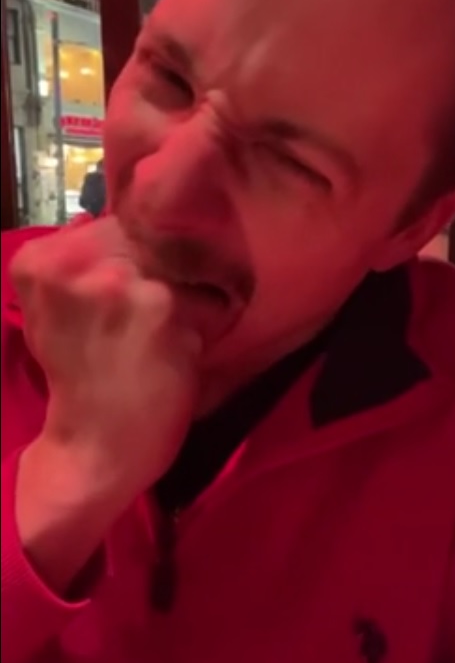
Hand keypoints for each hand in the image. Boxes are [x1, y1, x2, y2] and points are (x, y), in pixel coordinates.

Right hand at [11, 217, 201, 499]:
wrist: (96, 444)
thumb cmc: (79, 377)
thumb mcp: (56, 312)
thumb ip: (81, 261)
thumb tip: (112, 218)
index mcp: (41, 260)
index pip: (113, 219)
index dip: (140, 245)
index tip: (147, 276)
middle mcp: (76, 262)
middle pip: (147, 233)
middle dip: (163, 265)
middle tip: (160, 307)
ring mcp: (120, 282)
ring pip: (178, 262)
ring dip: (186, 291)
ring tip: (170, 328)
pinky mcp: (162, 306)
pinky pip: (203, 295)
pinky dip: (204, 319)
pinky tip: (182, 346)